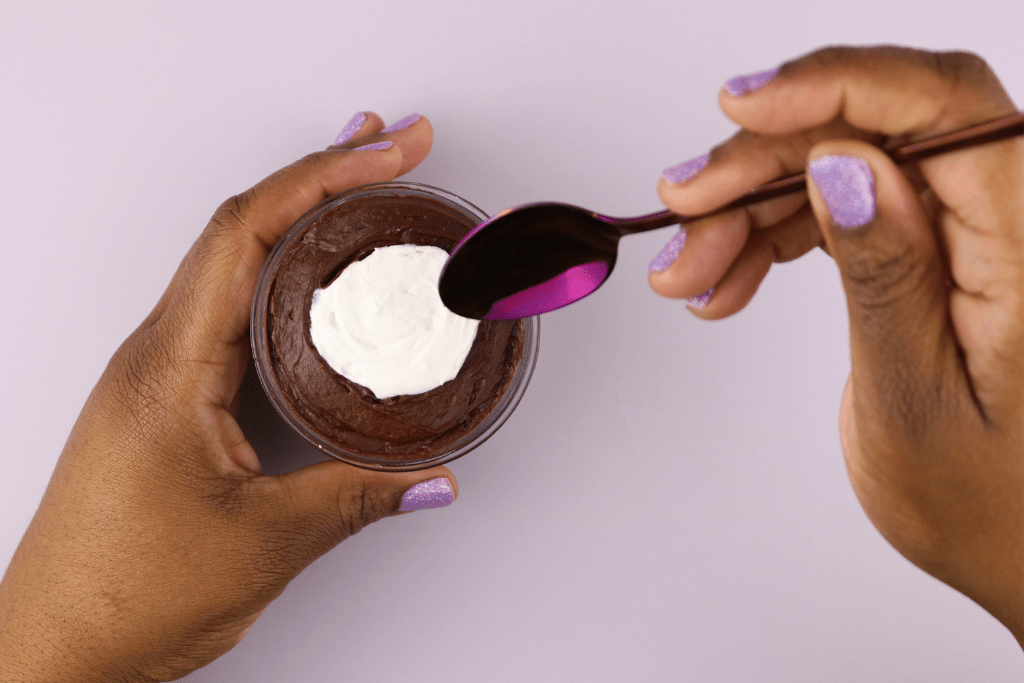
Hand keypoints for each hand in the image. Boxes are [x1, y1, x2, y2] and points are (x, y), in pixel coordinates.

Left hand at [0, 112, 458, 680]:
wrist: (58, 646)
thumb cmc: (126, 593)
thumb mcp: (263, 541)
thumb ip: (358, 497)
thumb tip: (434, 478)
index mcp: (171, 366)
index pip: (247, 233)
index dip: (323, 176)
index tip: (388, 150)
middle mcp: (160, 351)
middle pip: (244, 225)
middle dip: (326, 174)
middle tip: (395, 147)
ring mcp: (163, 368)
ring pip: (236, 260)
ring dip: (304, 215)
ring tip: (367, 186)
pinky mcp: (174, 393)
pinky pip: (232, 305)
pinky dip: (284, 268)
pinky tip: (318, 272)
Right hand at [649, 46, 1022, 644]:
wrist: (1021, 549)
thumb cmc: (989, 503)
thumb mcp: (914, 400)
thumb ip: (884, 273)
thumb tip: (844, 166)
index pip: (944, 108)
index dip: (837, 84)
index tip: (744, 104)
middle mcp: (1007, 219)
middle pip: (873, 129)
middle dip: (764, 160)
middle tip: (685, 208)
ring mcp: (967, 229)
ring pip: (841, 164)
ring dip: (752, 204)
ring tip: (691, 269)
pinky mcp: (931, 244)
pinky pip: (839, 204)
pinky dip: (771, 231)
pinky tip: (727, 275)